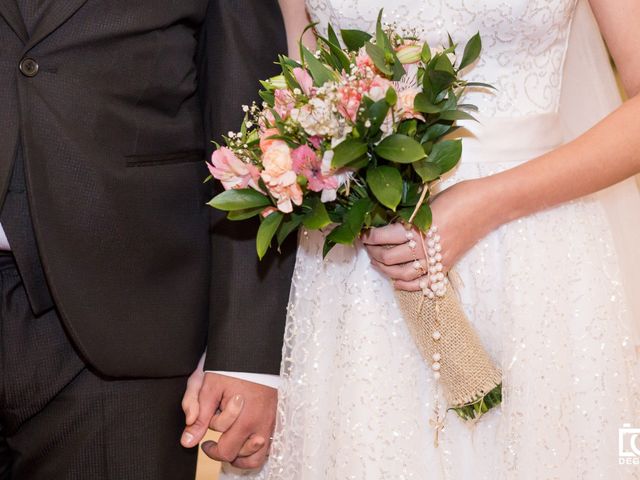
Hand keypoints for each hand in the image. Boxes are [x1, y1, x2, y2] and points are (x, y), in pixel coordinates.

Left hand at [181, 369, 276, 468]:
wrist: (253, 350)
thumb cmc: (231, 368)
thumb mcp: (208, 389)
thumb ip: (198, 416)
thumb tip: (188, 441)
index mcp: (244, 420)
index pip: (226, 451)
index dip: (210, 450)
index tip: (205, 443)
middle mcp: (261, 424)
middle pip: (242, 456)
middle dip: (226, 450)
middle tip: (216, 442)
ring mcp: (270, 421)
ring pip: (258, 454)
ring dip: (243, 453)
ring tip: (231, 442)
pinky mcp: (275, 416)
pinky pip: (269, 443)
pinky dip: (256, 446)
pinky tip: (245, 437)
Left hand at [363, 179, 502, 290]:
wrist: (488, 205)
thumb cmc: (458, 196)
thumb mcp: (427, 203)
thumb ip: (408, 216)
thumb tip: (385, 223)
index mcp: (418, 227)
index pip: (382, 237)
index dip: (367, 236)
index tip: (361, 233)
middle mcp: (425, 247)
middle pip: (388, 258)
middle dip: (372, 252)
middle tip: (366, 246)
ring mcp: (436, 260)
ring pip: (400, 274)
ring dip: (384, 269)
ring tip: (376, 261)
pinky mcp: (445, 266)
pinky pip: (421, 284)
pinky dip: (404, 284)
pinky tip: (395, 280)